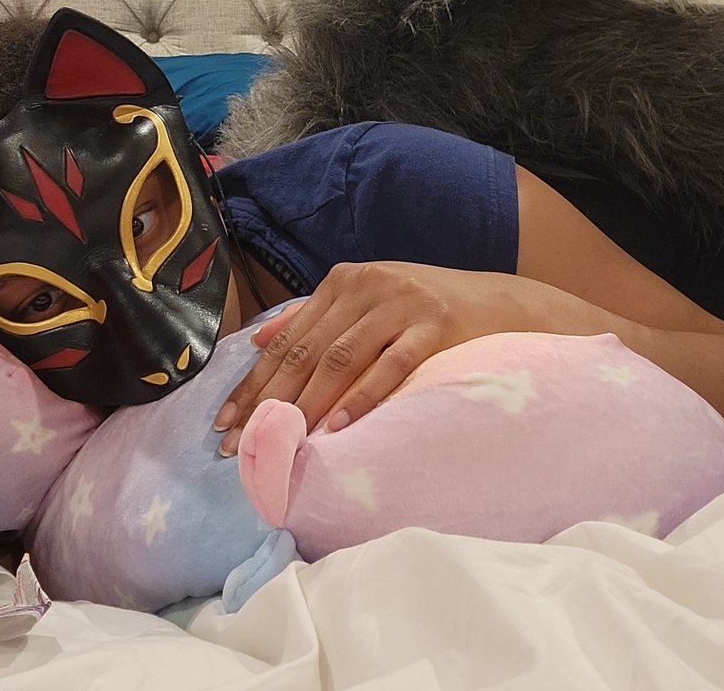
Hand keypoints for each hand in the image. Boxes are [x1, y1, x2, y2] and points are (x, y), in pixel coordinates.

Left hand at [213, 261, 545, 454]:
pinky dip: (362, 397)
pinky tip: (339, 427)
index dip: (253, 380)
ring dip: (308, 402)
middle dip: (269, 399)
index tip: (225, 421)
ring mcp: (402, 303)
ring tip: (283, 439)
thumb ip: (313, 317)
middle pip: (308, 349)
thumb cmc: (424, 309)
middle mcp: (368, 285)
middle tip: (242, 443)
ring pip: (342, 357)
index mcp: (344, 280)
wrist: (498, 302)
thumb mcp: (367, 301)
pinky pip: (390, 365)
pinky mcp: (434, 323)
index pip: (288, 338)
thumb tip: (257, 341)